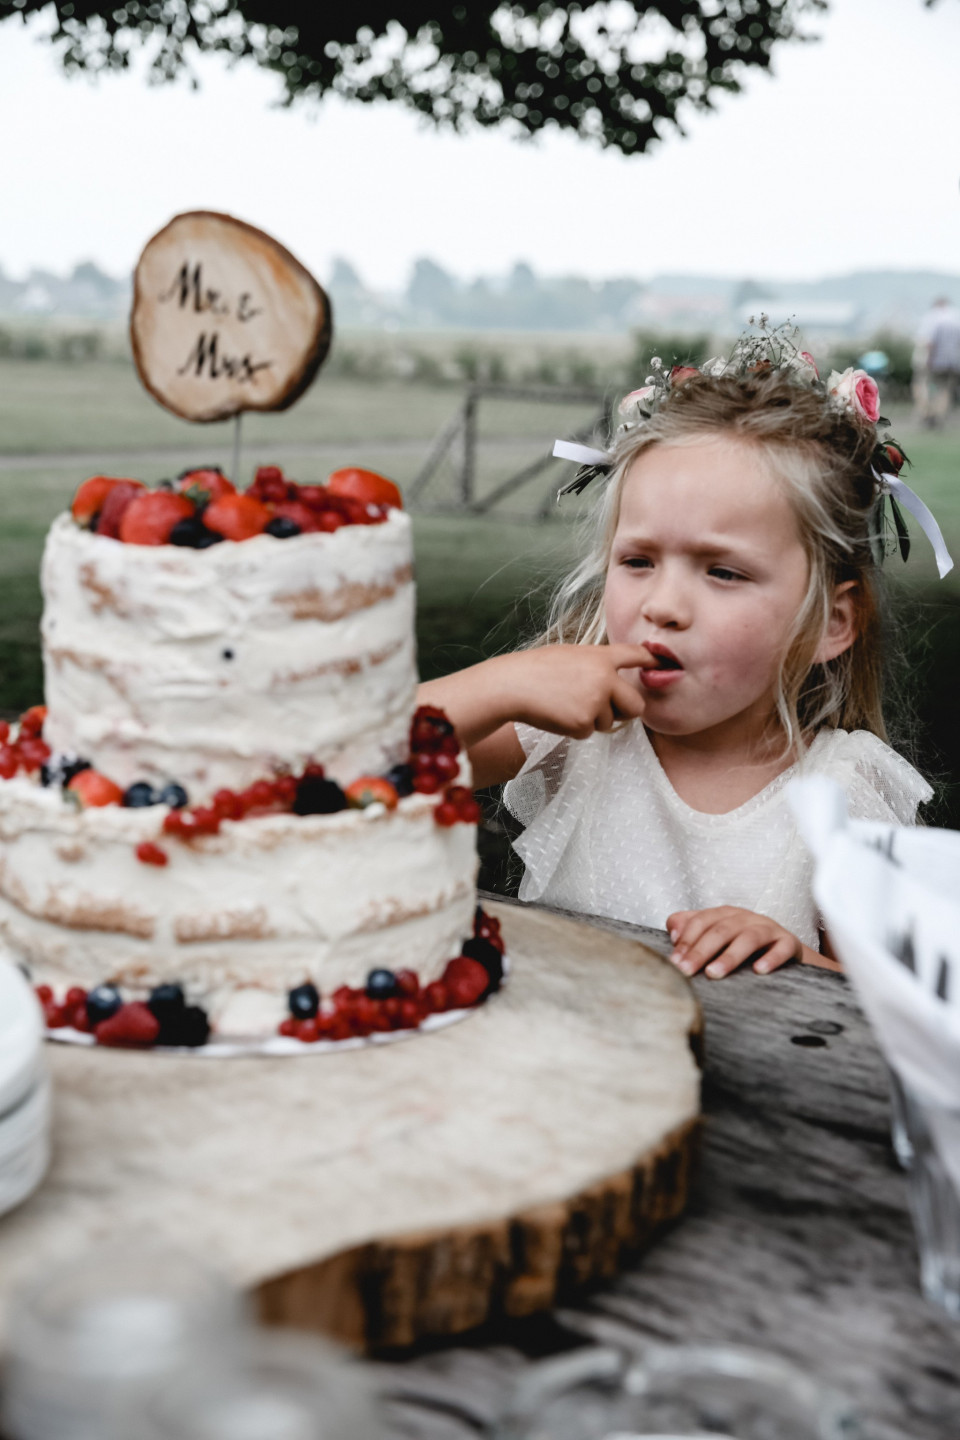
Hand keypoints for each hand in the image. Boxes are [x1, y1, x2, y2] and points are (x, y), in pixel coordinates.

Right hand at [497, 643, 651, 739]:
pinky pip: (589, 732)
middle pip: (636, 705)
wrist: (512, 685)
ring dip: (592, 719)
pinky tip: (558, 714)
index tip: (661, 664)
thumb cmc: (536, 670)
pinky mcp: (583, 722)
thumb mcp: (571, 656)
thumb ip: (596, 668)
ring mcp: (595, 701)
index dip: (651, 660)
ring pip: (609, 722)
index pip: (635, 655)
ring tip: (566, 704)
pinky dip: (575, 728)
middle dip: (625, 711)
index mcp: (600, 657)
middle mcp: (604, 678)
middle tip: (608, 710)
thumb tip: (613, 688)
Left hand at [666, 906, 801, 978]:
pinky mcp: (788, 942)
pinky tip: (759, 971)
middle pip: (721, 930)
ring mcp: (768, 929)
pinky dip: (771, 958)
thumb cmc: (742, 945)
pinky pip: (781, 948)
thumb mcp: (716, 934)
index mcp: (725, 914)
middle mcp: (746, 918)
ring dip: (730, 956)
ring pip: (748, 938)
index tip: (674, 962)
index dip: (686, 941)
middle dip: (701, 951)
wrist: (784, 950)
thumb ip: (690, 928)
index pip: (701, 922)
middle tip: (686, 971)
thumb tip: (672, 933)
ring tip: (714, 973)